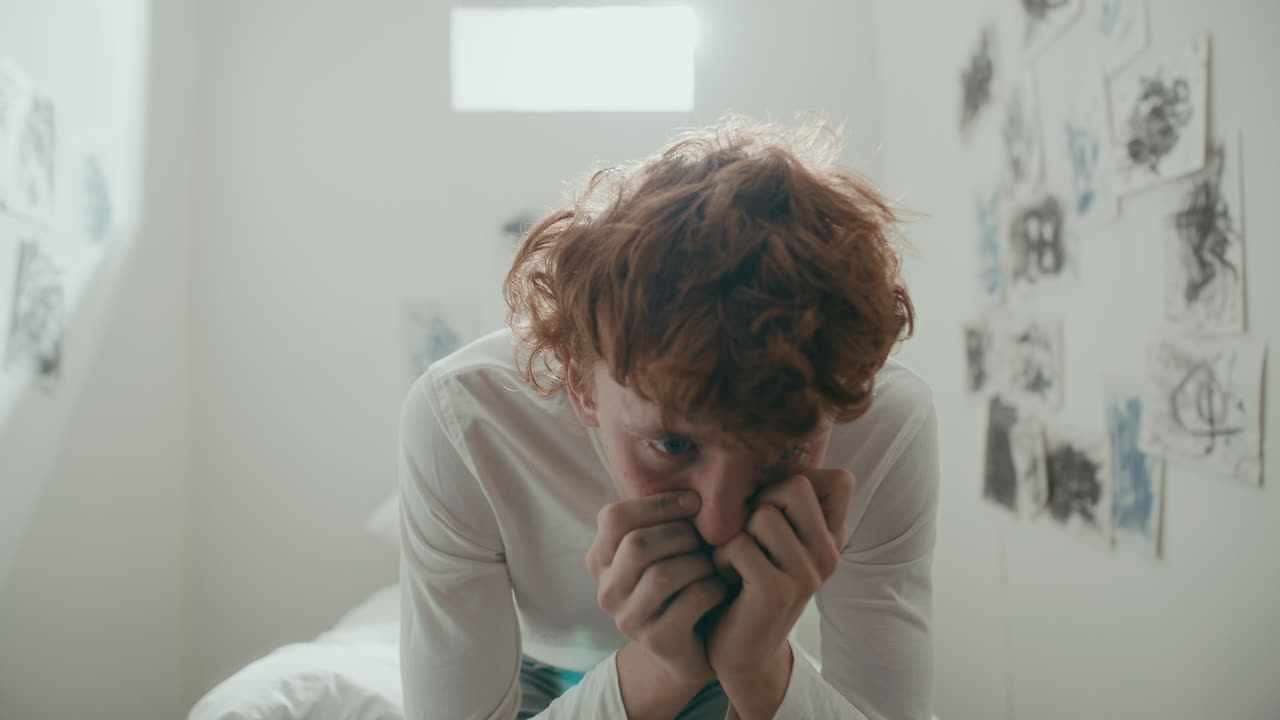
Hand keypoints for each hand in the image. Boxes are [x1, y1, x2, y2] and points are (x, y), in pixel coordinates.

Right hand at [586, 490, 730, 686]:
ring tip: (716, 563)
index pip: (614, 517)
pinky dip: (714, 587)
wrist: (697, 646)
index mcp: (601, 559)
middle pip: (638, 544)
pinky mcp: (655, 640)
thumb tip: (695, 473)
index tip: (694, 502)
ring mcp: (627, 618)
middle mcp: (606, 589)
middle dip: (682, 534)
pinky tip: (723, 587)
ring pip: (664, 573)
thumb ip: (665, 516)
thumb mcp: (668, 547)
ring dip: (700, 562)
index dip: (658, 504)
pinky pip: (690, 600)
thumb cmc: (686, 582)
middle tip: (707, 538)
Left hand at [704, 470, 854, 713]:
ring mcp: (808, 574)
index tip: (770, 516)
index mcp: (832, 538)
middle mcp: (830, 555)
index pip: (839, 479)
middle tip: (747, 539)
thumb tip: (773, 441)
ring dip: (735, 534)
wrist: (738, 650)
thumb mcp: (769, 537)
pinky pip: (738, 543)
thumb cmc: (745, 580)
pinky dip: (721, 558)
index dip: (792, 485)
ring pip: (763, 513)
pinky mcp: (776, 591)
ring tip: (736, 562)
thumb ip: (782, 500)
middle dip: (758, 505)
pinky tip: (727, 581)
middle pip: (795, 485)